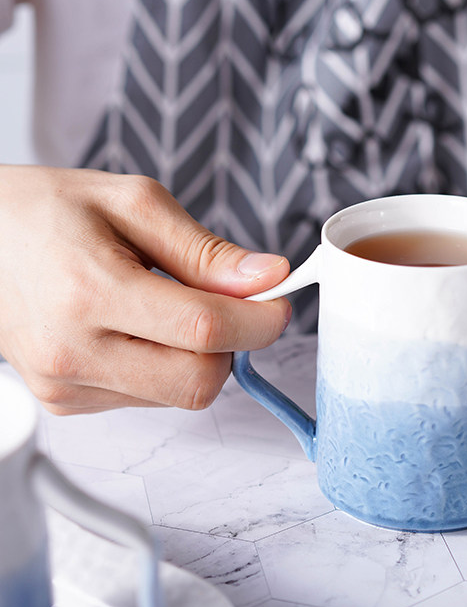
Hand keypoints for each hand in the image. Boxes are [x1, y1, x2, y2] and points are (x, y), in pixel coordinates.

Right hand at [0, 166, 290, 413]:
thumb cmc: (47, 212)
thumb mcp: (133, 204)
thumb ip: (206, 250)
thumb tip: (269, 278)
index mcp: (89, 289)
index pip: (204, 328)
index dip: (259, 320)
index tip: (278, 301)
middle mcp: (73, 351)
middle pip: (200, 380)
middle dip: (233, 344)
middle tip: (227, 304)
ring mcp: (66, 385)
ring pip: (180, 394)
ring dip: (199, 355)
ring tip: (164, 305)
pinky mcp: (67, 402)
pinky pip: (150, 396)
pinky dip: (165, 365)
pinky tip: (136, 328)